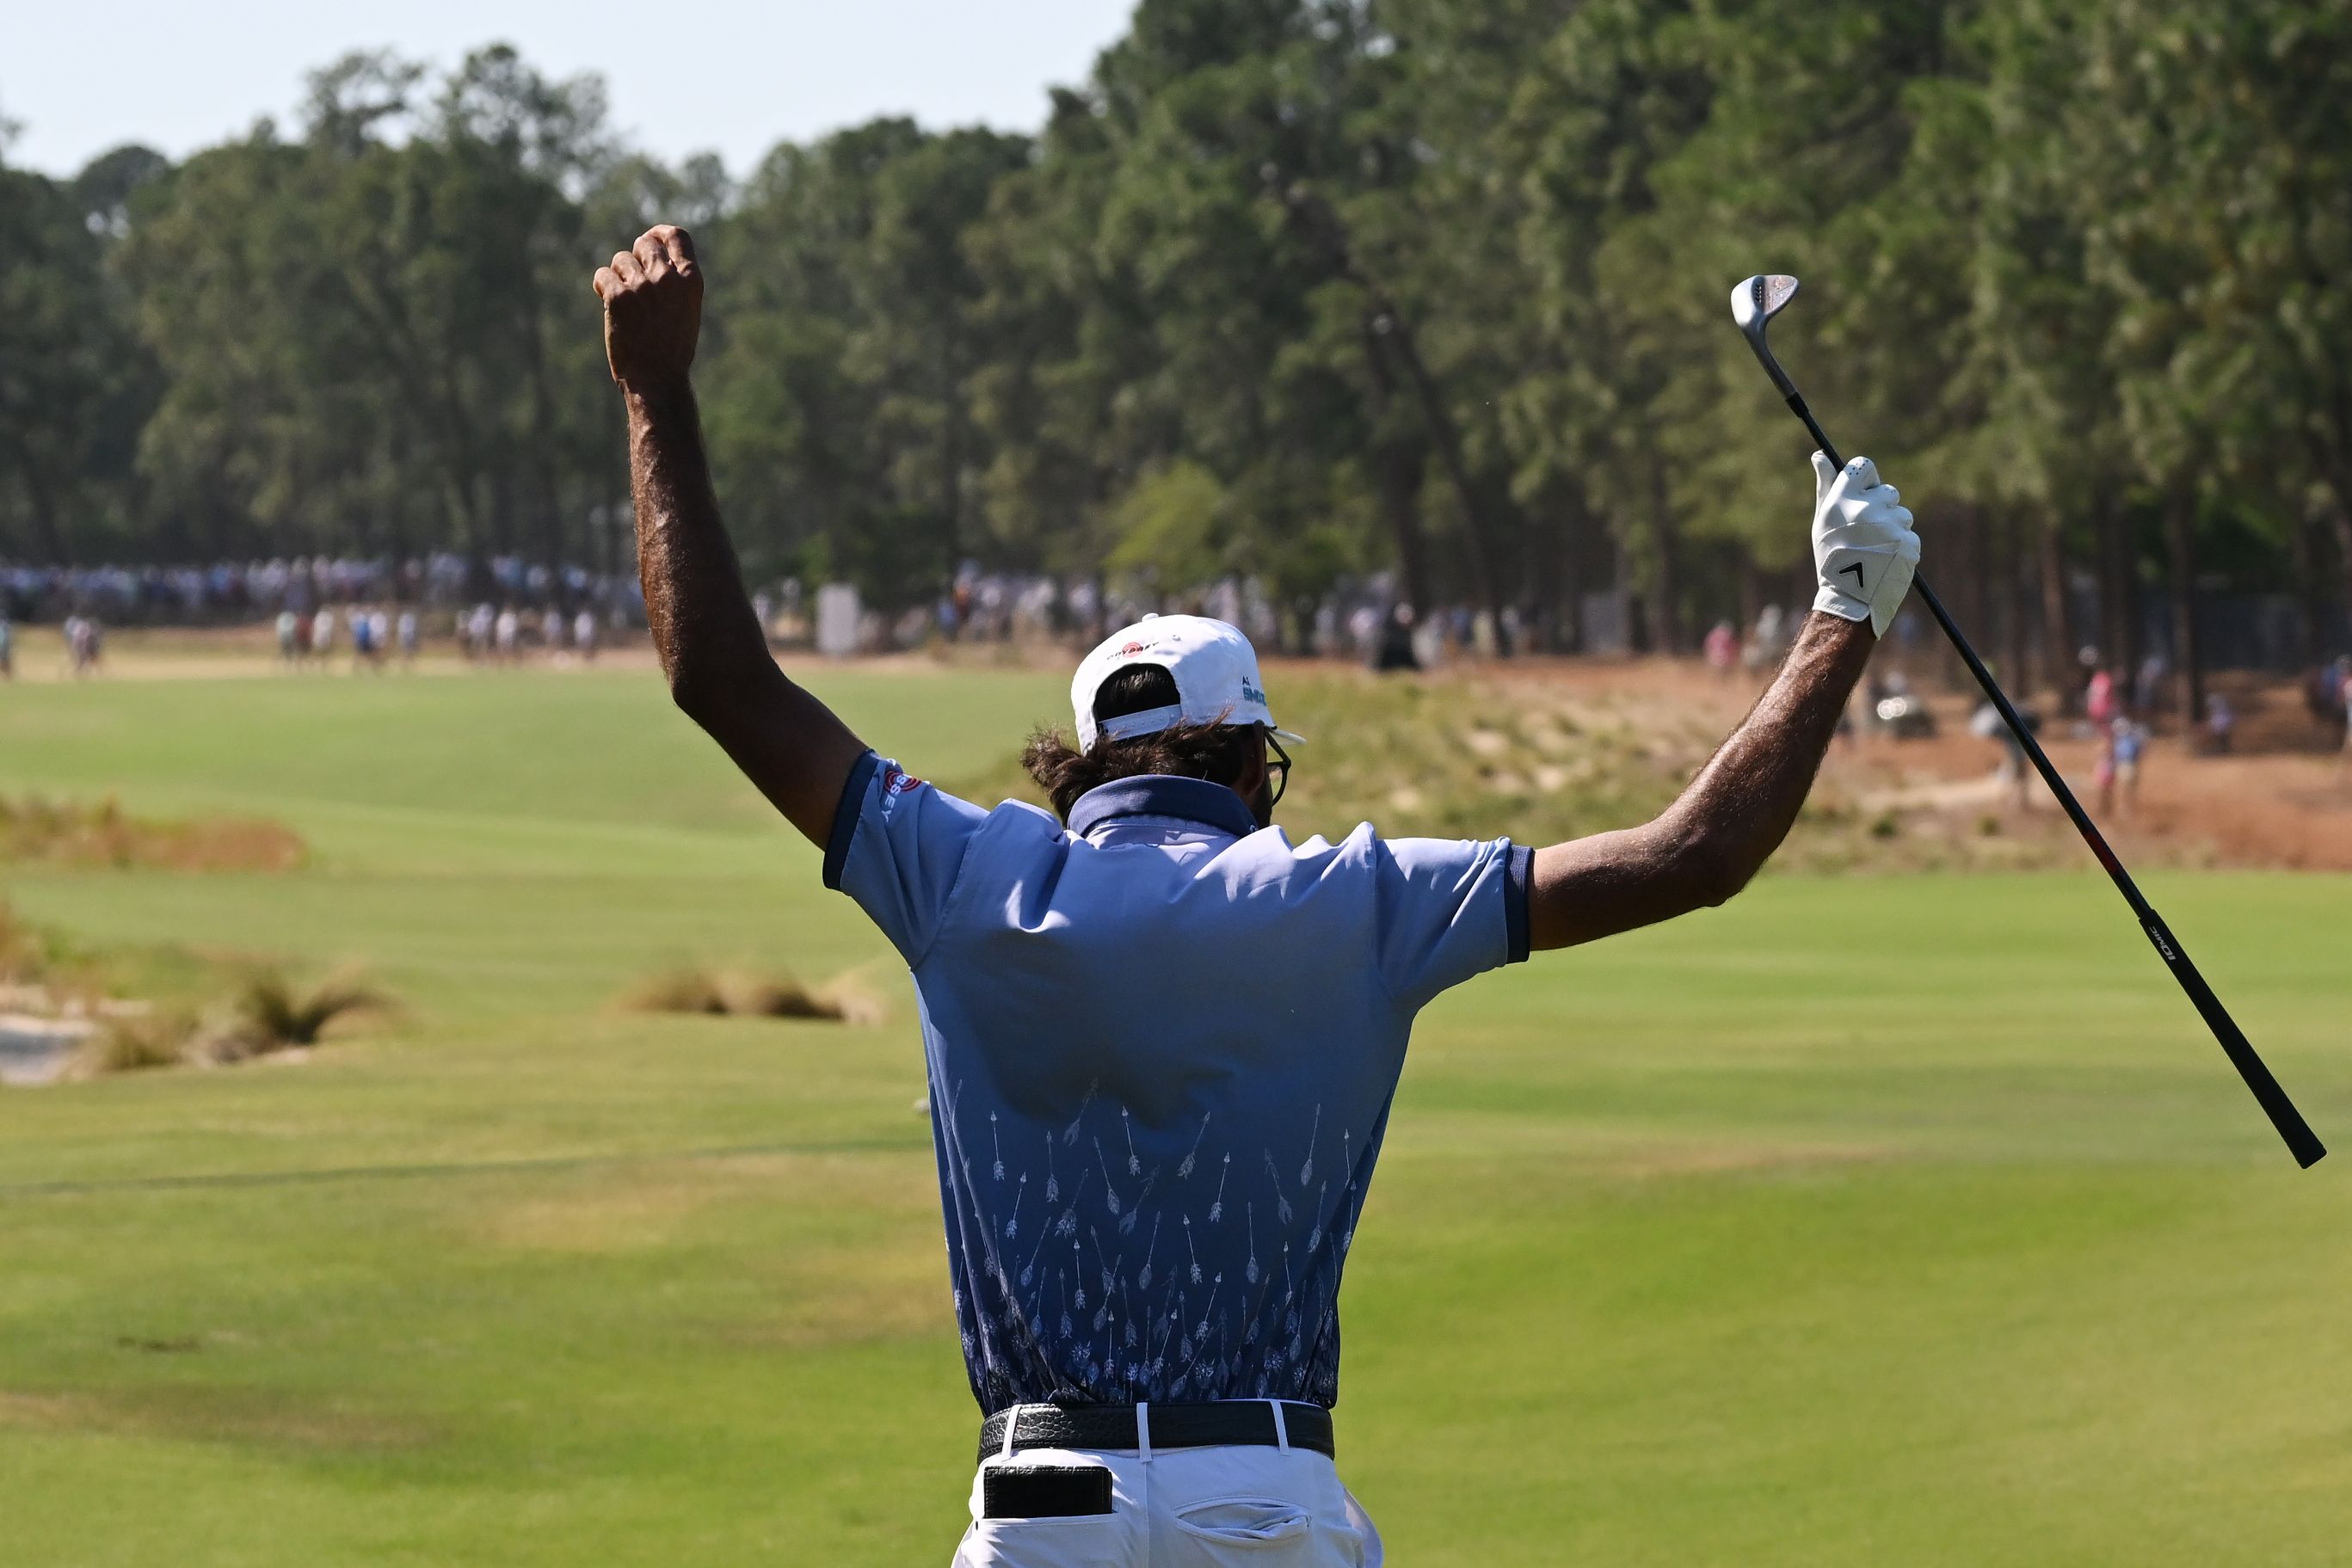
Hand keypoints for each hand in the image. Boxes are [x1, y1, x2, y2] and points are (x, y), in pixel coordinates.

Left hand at [592, 225, 701, 389]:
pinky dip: (603, 287)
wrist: (657, 379)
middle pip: (644, 243)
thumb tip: (652, 253)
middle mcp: (668, 278)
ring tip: (626, 305)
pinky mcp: (618, 296)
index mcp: (691, 280)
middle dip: (634, 258)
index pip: (677, 236)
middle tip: (632, 281)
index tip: (650, 238)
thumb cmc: (671, 349)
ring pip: (620, 260)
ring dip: (618, 277)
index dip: (659, 233)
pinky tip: (610, 306)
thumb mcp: (686, 310)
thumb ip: (675, 281)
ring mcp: (642, 286)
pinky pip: (603, 276)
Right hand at [1810, 452, 1919, 635]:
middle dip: (1881, 507)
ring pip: (1901, 514)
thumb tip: (1819, 455)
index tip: (1863, 493)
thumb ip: (1826, 485)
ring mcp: (1890, 525)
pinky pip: (1909, 535)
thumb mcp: (1823, 520)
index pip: (1864, 466)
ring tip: (1874, 551)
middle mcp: (1867, 508)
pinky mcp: (1908, 542)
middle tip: (1866, 532)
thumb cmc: (1831, 558)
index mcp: (1843, 499)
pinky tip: (1885, 561)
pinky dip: (1900, 546)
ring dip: (1892, 528)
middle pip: (1887, 491)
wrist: (1849, 599)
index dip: (1866, 479)